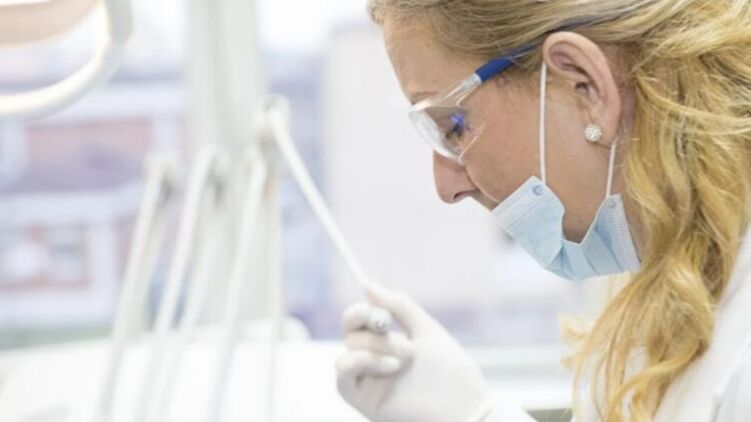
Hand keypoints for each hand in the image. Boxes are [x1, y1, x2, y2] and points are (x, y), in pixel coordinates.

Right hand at [336, 283, 492, 421]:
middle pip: (352, 334)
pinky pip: (342, 378)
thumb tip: (368, 285)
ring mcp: (368, 380)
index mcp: (387, 343)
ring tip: (406, 360)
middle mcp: (374, 361)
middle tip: (405, 342)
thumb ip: (399, 306)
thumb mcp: (426, 330)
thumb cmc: (451, 371)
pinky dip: (357, 363)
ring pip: (348, 351)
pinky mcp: (364, 400)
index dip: (361, 312)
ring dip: (375, 349)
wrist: (464, 406)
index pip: (359, 322)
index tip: (376, 310)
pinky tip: (387, 365)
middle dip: (377, 333)